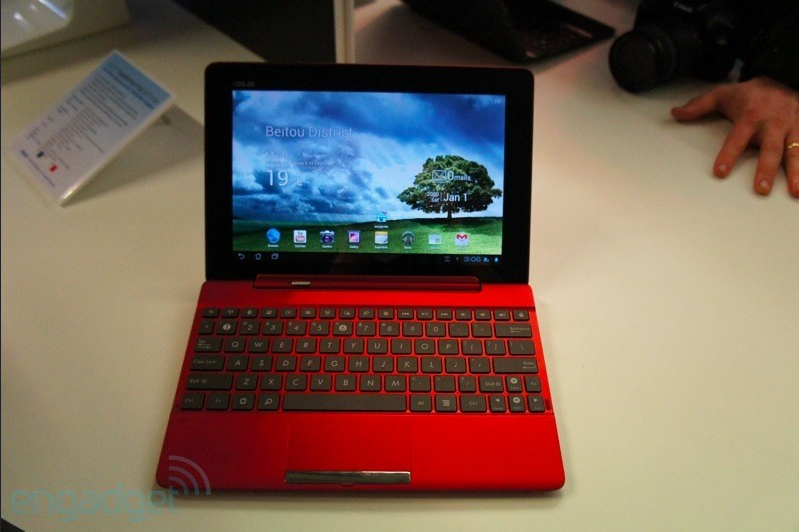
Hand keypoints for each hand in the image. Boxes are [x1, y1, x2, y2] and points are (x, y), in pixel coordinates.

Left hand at [671, 77, 798, 197]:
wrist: (784, 75)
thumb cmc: (750, 93)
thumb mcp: (722, 94)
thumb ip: (699, 105)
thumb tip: (675, 113)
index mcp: (750, 116)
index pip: (736, 139)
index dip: (728, 155)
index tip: (720, 172)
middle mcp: (773, 123)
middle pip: (769, 149)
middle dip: (766, 169)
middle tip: (760, 189)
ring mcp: (793, 126)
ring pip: (796, 151)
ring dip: (796, 172)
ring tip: (795, 191)